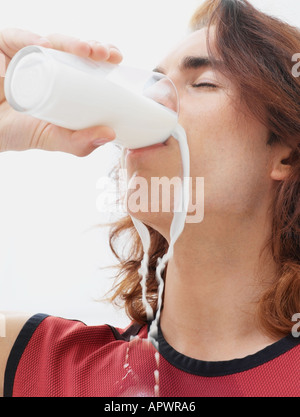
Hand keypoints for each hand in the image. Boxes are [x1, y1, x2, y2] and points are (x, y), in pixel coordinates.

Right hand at [0, 28, 122, 155]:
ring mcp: (26, 54)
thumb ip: (77, 142)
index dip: (103, 57)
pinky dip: (31, 40)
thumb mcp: (51, 138)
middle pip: (73, 49)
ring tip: (84, 50)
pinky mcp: (5, 47)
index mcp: (63, 81)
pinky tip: (45, 46)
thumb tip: (109, 135)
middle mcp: (48, 64)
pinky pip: (17, 38)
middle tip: (104, 53)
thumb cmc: (17, 130)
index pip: (86, 64)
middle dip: (92, 46)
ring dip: (70, 42)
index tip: (117, 58)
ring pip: (51, 40)